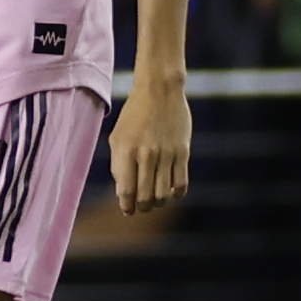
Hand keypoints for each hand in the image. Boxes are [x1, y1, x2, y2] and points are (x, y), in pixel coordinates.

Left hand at [109, 79, 191, 215]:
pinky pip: (181, 184)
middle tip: (142, 205)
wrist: (159, 90)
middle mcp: (146, 154)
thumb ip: (118, 165)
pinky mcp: (183, 152)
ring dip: (158, 202)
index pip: (126, 191)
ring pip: (163, 195)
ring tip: (156, 197)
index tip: (128, 210)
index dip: (127, 206)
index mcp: (126, 151)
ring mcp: (166, 154)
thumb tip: (123, 193)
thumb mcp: (118, 137)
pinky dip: (176, 193)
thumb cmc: (135, 115)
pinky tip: (171, 189)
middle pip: (145, 197)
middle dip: (142, 207)